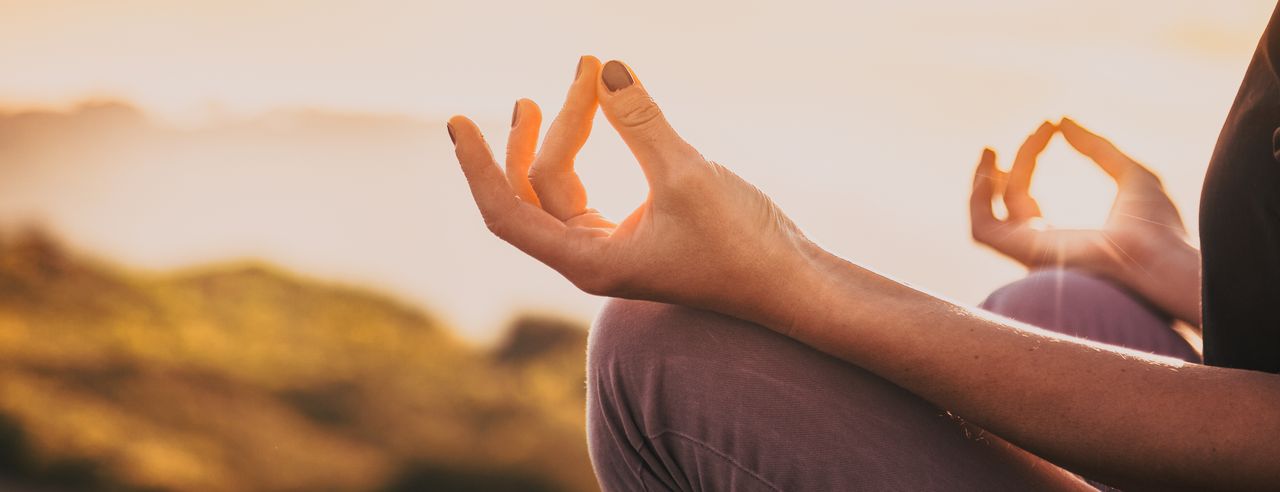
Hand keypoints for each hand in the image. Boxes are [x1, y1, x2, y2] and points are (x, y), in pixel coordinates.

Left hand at [449, 57, 820, 326]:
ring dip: (569, 133)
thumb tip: (604, 69)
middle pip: (537, 189)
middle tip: (580, 73)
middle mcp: (590, 259)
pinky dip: (594, 149)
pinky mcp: (636, 234)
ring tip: (586, 79)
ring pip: (563, 186)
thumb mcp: (687, 175)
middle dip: (545, 130)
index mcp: (589, 261)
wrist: (792, 283)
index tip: (458, 121)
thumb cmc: (742, 243)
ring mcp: (612, 247)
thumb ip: (641, 121)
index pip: (506, 214)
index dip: (479, 167)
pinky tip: (608, 115)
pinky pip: (592, 186)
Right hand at [971, 118, 1199, 323]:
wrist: (1160, 257)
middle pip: (1009, 198)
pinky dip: (977, 200)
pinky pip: (982, 229)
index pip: (1026, 194)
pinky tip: (992, 171)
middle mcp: (1040, 245)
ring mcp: (1029, 251)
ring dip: (983, 180)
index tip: (1049, 125)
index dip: (1031, 156)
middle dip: (1016, 162)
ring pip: (988, 212)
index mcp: (1062, 234)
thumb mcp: (1130, 174)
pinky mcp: (1022, 254)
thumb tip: (1062, 120)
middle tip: (1036, 131)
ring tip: (991, 149)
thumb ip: (1096, 148)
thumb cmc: (1158, 227)